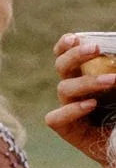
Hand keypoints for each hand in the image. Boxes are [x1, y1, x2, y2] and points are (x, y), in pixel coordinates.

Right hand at [48, 33, 115, 167]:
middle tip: (95, 49)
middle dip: (75, 55)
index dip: (66, 45)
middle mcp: (74, 90)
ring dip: (87, 81)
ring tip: (113, 80)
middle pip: (61, 66)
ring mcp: (68, 109)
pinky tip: (90, 105)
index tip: (76, 37)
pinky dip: (72, 110)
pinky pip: (56, 117)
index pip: (65, 55)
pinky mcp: (67, 129)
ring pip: (64, 88)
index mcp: (84, 75)